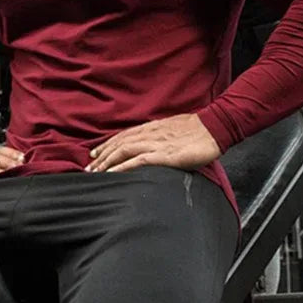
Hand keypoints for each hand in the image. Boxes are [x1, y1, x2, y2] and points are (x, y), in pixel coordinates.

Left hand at [86, 114, 219, 173]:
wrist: (214, 128)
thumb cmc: (198, 130)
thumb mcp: (174, 129)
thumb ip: (161, 136)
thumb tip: (154, 144)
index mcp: (153, 127)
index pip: (124, 135)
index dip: (108, 144)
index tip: (96, 154)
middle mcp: (150, 134)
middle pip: (120, 143)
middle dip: (103, 155)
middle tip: (89, 167)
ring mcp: (156, 144)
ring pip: (124, 150)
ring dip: (107, 162)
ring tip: (95, 173)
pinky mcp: (163, 155)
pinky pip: (137, 160)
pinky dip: (122, 167)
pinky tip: (112, 174)